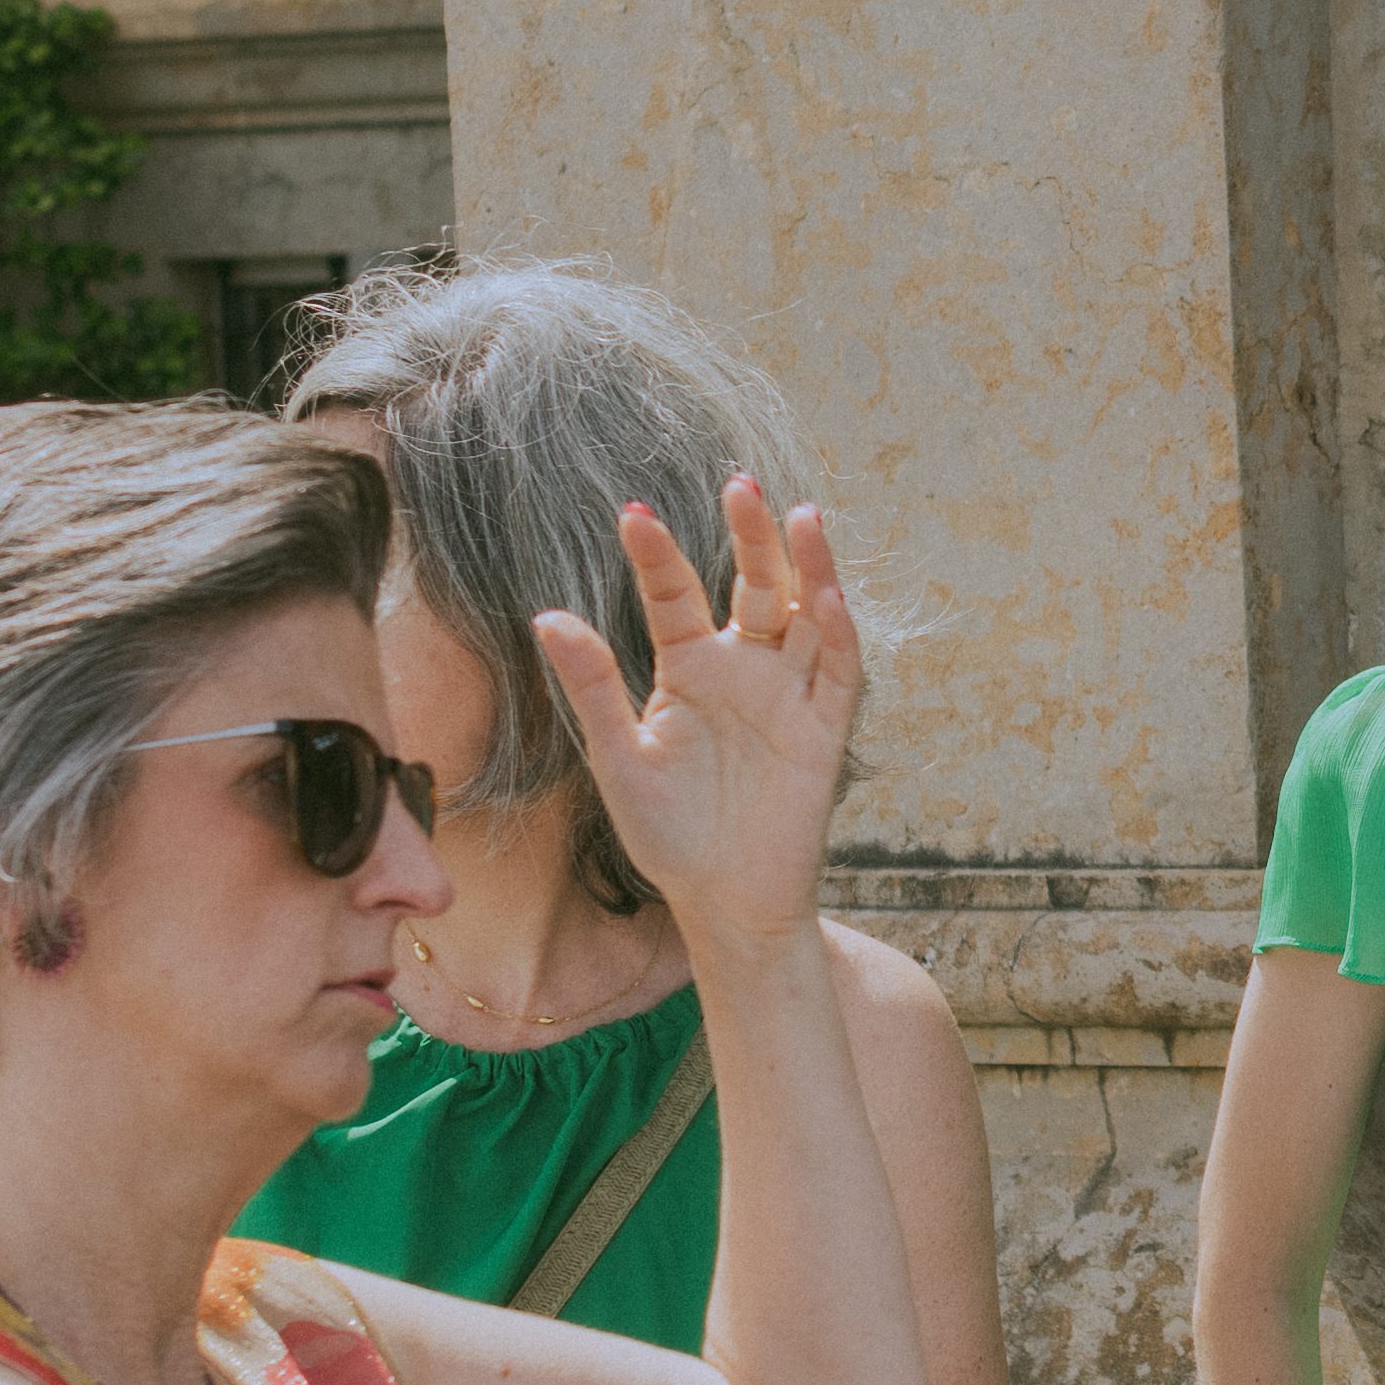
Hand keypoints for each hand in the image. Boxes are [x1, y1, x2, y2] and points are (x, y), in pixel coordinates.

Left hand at [537, 479, 864, 955]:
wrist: (722, 902)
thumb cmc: (667, 832)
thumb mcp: (618, 756)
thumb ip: (592, 686)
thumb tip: (546, 617)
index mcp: (689, 668)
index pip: (676, 595)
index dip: (658, 556)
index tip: (632, 514)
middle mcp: (743, 669)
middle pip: (754, 585)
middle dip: (750, 536)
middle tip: (739, 482)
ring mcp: (788, 695)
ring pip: (804, 613)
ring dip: (806, 566)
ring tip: (798, 513)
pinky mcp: (824, 730)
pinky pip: (837, 672)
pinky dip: (836, 633)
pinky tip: (826, 596)